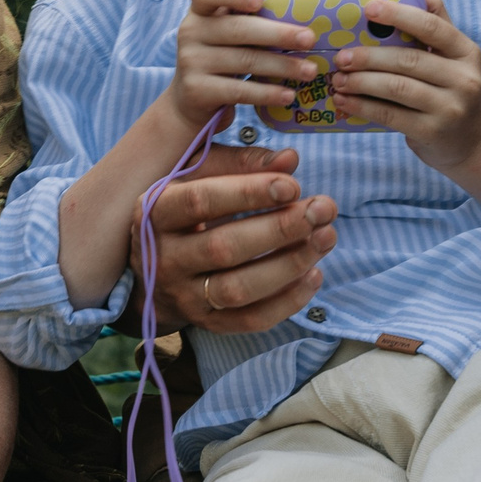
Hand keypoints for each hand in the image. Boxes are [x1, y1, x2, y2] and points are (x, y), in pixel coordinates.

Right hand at [137, 145, 336, 332]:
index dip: (249, 192)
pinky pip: (250, 320)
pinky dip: (287, 301)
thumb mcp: (199, 174)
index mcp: (156, 212)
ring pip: (238, 290)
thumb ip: (241, 162)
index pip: (201, 201)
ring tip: (326, 238)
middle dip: (280, 229)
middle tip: (322, 209)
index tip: (292, 184)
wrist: (154, 265)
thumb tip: (289, 160)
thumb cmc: (185, 209)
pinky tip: (314, 274)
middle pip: (223, 249)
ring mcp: (184, 295)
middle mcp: (164, 258)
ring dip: (289, 265)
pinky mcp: (207, 322)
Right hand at [165, 0, 319, 129]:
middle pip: (238, 29)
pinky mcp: (198, 90)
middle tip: (310, 39)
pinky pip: (239, 91)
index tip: (260, 0)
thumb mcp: (224, 26)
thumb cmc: (218, 53)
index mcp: (199, 10)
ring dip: (282, 66)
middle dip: (278, 34)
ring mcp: (191, 62)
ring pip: (244, 61)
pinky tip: (289, 94)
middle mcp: (190, 32)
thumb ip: (236, 1)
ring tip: (310, 71)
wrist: (191, 99)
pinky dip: (267, 93)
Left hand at [327, 0, 480, 172]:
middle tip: (341, 56)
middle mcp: (463, 79)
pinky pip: (390, 115)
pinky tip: (344, 100)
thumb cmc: (452, 89)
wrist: (472, 140)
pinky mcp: (432, 132)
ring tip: (338, 79)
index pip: (432, 27)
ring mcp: (450, 108)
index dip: (399, 15)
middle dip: (369, 56)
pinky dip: (363, 106)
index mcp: (466, 51)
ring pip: (397, 88)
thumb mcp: (454, 57)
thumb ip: (435, 23)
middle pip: (408, 60)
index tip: (368, 9)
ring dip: (361, 82)